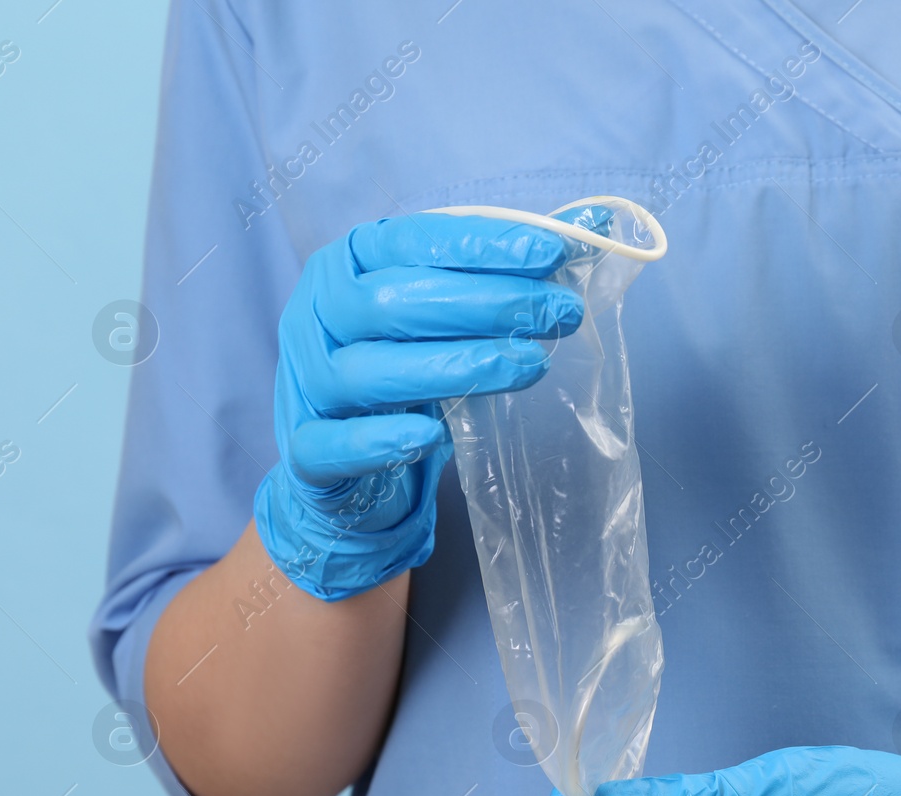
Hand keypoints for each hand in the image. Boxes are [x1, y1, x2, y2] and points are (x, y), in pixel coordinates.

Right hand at [254, 212, 584, 600]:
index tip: (552, 253)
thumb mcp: (453, 313)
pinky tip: (435, 432)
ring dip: (454, 366)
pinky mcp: (304, 451)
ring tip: (530, 365)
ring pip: (368, 369)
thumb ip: (512, 270)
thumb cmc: (408, 367)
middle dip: (485, 305)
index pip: (410, 242)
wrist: (348, 464)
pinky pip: (332, 443)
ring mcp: (304, 383)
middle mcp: (316, 315)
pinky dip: (381, 439)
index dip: (480, 247)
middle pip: (391, 302)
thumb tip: (596, 227)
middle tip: (560, 312)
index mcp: (348, 264)